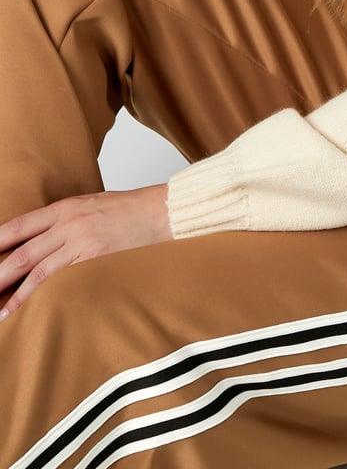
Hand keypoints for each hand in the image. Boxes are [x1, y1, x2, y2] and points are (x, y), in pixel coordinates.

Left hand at [0, 185, 171, 319]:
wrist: (160, 212)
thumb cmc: (129, 210)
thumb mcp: (91, 205)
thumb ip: (65, 221)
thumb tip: (41, 241)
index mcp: (65, 207)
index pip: (19, 225)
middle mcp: (68, 223)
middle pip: (22, 252)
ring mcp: (81, 242)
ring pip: (37, 270)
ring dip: (15, 294)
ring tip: (0, 312)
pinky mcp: (94, 260)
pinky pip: (62, 281)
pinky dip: (43, 296)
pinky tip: (32, 308)